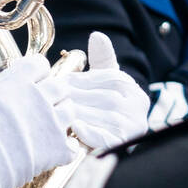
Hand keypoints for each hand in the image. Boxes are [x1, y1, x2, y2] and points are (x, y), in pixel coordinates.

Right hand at [0, 49, 72, 187]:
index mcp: (17, 82)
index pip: (40, 64)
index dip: (36, 73)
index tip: (27, 84)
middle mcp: (38, 98)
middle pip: (61, 87)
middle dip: (52, 96)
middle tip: (37, 110)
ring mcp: (50, 124)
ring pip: (70, 112)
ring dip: (61, 120)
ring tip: (44, 131)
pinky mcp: (56, 150)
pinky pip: (73, 145)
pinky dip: (65, 149)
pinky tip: (50, 153)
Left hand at [39, 32, 150, 150]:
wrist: (109, 152)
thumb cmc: (101, 114)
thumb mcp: (103, 86)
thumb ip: (102, 61)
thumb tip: (97, 35)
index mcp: (132, 89)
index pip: (105, 78)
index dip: (79, 80)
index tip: (58, 82)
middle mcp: (138, 106)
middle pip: (102, 96)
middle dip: (73, 97)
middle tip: (49, 97)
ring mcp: (133, 126)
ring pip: (101, 115)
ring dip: (75, 113)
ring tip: (53, 112)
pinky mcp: (124, 144)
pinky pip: (104, 137)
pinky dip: (88, 133)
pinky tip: (73, 129)